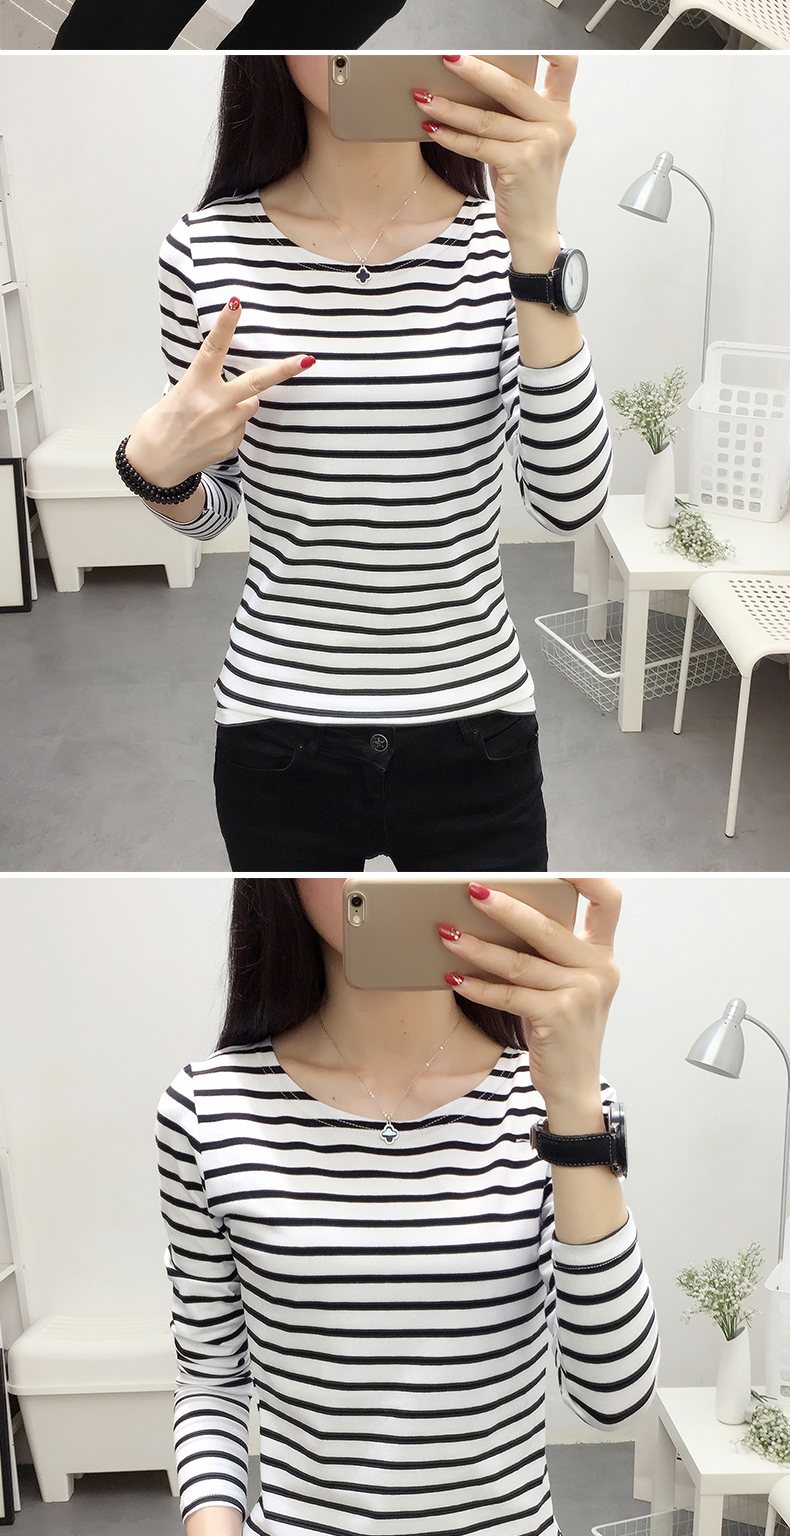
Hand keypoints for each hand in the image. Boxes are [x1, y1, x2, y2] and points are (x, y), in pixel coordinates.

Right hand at [125, 299, 314, 488]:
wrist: (156, 462)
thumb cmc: (164, 422)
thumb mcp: (180, 393)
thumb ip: (207, 382)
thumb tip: (232, 379)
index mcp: (195, 383)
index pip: (213, 347)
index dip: (226, 324)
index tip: (236, 302)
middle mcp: (213, 403)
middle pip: (256, 382)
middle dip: (284, 370)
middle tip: (308, 360)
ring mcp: (225, 425)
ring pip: (251, 404)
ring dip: (241, 403)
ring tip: (213, 415)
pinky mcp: (231, 443)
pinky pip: (242, 426)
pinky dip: (232, 425)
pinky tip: (211, 432)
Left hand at [414, 54, 577, 270]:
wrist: (534, 228)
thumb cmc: (527, 185)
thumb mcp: (531, 143)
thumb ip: (518, 114)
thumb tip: (476, 85)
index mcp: (560, 113)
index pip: (565, 66)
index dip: (551, 46)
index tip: (522, 37)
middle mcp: (556, 124)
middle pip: (511, 86)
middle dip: (475, 70)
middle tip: (447, 59)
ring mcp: (541, 144)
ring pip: (487, 118)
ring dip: (450, 107)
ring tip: (424, 98)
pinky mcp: (522, 164)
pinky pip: (479, 144)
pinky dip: (452, 137)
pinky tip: (434, 129)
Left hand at [439, 879, 620, 1127]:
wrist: (574, 1086)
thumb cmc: (563, 1031)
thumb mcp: (569, 987)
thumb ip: (551, 955)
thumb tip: (500, 915)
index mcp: (602, 955)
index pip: (608, 902)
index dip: (587, 878)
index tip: (555, 865)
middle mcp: (598, 970)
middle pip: (546, 927)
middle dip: (505, 906)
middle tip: (472, 891)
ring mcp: (581, 993)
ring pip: (519, 962)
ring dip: (477, 947)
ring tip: (447, 934)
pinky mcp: (559, 1015)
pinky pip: (509, 994)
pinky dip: (477, 985)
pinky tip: (454, 977)